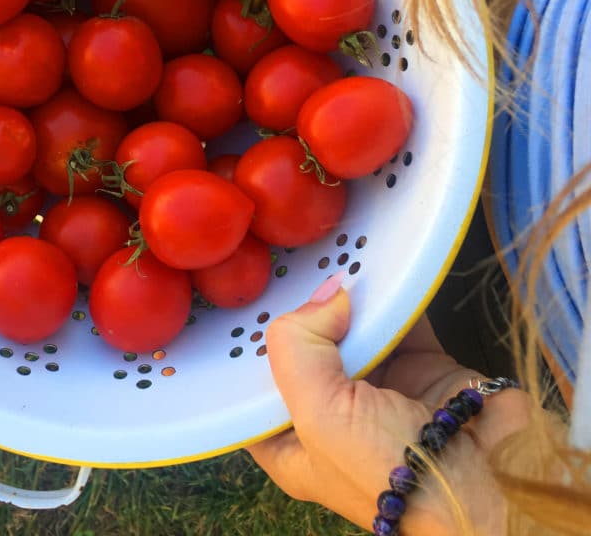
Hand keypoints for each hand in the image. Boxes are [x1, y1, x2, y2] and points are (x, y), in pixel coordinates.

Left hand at [246, 274, 531, 534]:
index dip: (247, 344)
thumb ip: (298, 347)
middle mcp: (330, 415)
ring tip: (331, 255)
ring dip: (345, 296)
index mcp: (291, 442)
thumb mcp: (320, 416)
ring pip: (349, 328)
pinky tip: (374, 265)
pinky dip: (390, 294)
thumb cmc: (393, 472)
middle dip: (300, 309)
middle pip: (302, 348)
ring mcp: (377, 390)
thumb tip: (328, 293)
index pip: (252, 386)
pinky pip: (398, 320)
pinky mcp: (419, 367)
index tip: (246, 296)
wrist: (495, 485)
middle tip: (289, 261)